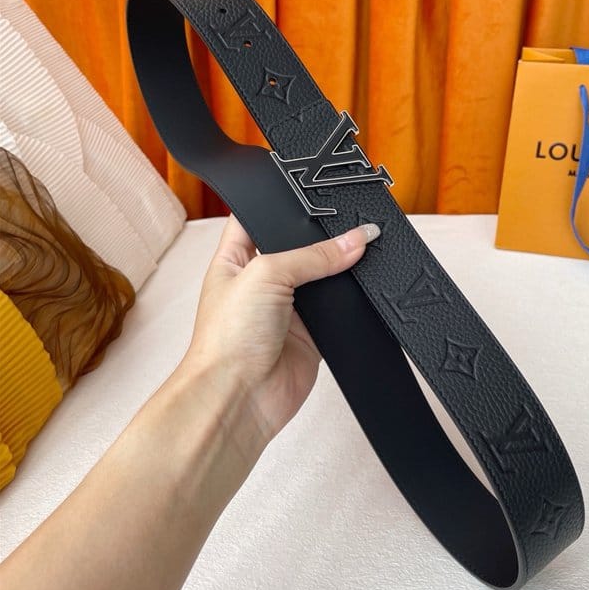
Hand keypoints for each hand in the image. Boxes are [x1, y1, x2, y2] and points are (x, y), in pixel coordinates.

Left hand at [182, 214, 380, 441]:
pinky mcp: (311, 333)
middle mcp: (261, 281)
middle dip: (321, 238)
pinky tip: (361, 285)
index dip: (280, 205)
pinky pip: (337, 309)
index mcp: (236, 260)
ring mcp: (287, 308)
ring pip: (322, 278)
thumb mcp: (266, 275)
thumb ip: (313, 255)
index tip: (310, 193)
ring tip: (360, 248)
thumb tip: (354, 239)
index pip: (257, 219)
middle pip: (298, 247)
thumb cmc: (227, 339)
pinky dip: (350, 300)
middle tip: (347, 220)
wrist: (239, 396)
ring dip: (339, 269)